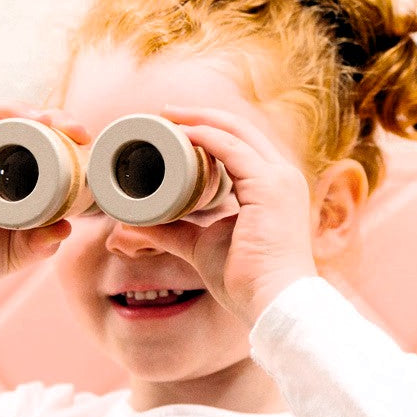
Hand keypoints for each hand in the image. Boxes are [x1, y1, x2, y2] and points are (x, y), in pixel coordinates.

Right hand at [0, 104, 90, 306]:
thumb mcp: (13, 254)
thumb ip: (39, 245)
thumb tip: (66, 228)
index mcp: (9, 174)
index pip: (37, 138)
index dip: (60, 131)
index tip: (82, 138)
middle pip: (14, 119)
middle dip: (42, 114)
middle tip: (62, 125)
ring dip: (9, 111)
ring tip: (31, 122)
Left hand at [143, 105, 318, 327]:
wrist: (273, 302)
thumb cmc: (245, 280)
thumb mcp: (200, 245)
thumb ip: (172, 231)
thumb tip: (134, 223)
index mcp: (272, 187)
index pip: (241, 145)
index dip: (206, 130)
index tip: (172, 128)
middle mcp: (281, 176)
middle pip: (239, 129)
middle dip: (199, 117)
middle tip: (163, 113)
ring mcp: (279, 178)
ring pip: (235, 131)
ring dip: (198, 121)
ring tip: (165, 118)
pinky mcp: (269, 186)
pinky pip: (232, 149)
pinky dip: (204, 137)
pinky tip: (180, 135)